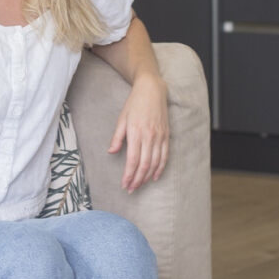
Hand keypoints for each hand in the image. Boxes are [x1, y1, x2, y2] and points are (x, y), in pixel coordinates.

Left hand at [108, 73, 168, 192]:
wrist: (152, 90)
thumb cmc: (134, 104)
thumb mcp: (122, 118)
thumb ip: (117, 137)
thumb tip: (112, 152)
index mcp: (135, 132)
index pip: (133, 160)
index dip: (129, 175)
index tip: (124, 184)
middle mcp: (149, 136)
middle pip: (144, 165)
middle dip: (137, 179)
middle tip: (131, 189)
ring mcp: (159, 136)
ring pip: (155, 162)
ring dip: (147, 176)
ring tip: (140, 185)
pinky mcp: (166, 135)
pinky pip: (164, 156)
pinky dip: (160, 168)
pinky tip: (154, 176)